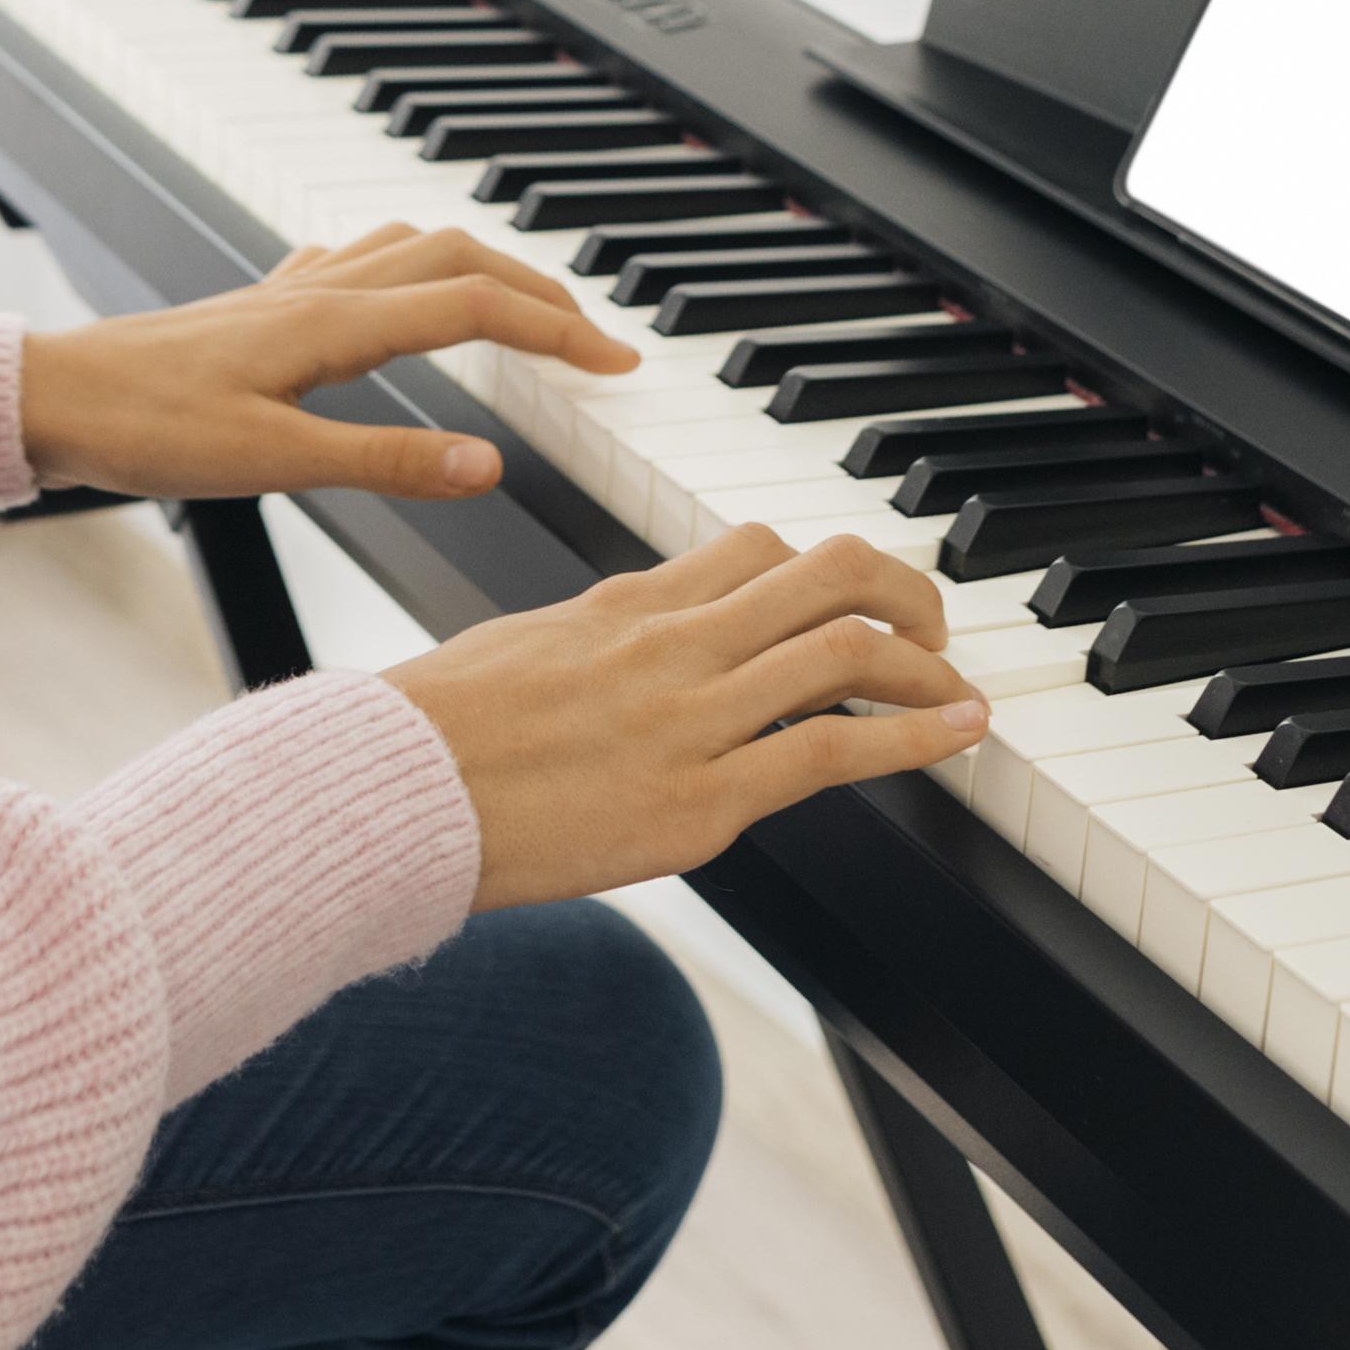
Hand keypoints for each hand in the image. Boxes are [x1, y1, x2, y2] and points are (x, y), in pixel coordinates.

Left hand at [18, 224, 637, 500]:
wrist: (51, 398)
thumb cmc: (144, 430)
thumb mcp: (274, 462)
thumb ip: (387, 460)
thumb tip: (488, 463)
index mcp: (336, 323)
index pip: (477, 307)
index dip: (558, 332)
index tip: (617, 362)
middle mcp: (321, 291)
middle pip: (460, 258)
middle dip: (539, 290)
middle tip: (593, 338)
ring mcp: (290, 292)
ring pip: (411, 247)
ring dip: (481, 268)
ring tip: (522, 308)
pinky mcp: (261, 306)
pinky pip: (355, 260)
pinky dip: (407, 267)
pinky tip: (396, 292)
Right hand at [381, 525, 990, 909]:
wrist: (388, 795)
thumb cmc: (434, 736)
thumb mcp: (521, 651)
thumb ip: (595, 643)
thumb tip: (630, 644)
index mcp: (624, 606)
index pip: (757, 548)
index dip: (828, 570)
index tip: (859, 602)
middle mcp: (668, 646)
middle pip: (827, 573)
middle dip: (904, 595)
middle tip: (934, 630)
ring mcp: (688, 721)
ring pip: (846, 652)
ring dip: (928, 669)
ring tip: (961, 693)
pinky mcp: (696, 801)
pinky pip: (830, 750)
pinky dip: (913, 738)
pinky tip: (956, 737)